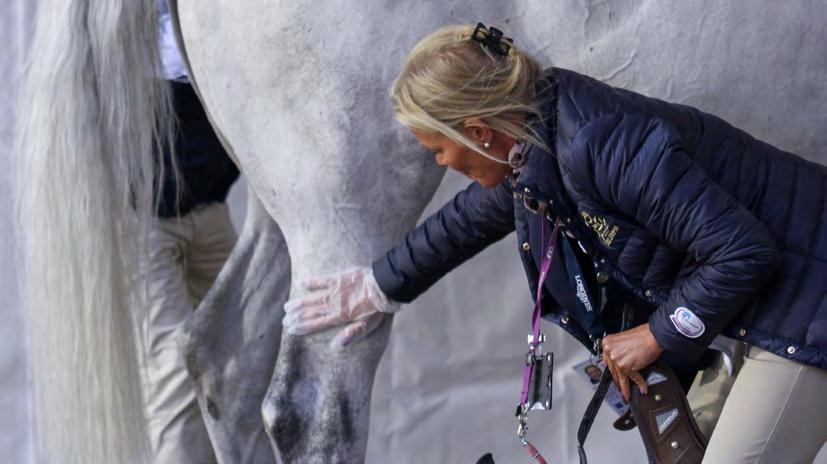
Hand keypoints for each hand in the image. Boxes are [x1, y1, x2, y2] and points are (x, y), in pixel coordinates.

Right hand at [281, 266, 398, 347]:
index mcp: (339, 317)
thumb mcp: (368, 326)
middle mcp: (333, 305)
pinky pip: (322, 280)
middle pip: (310, 313)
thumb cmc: (377, 309)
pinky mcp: (338, 279)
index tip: (290, 330)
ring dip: (298, 303)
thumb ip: (352, 334)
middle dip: (296, 317)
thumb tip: (337, 345)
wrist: (382, 287)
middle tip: (284, 321)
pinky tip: (302, 283)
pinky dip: (312, 282)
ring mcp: (334, 291)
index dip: (302, 327)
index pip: (316, 324)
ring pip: (312, 299)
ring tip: (286, 307)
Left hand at [601, 323, 663, 400]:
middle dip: (618, 381)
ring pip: (621, 377)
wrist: (653, 335)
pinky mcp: (627, 366)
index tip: (614, 376)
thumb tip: (618, 361)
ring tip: (627, 395)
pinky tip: (642, 388)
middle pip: (613, 370)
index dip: (612, 370)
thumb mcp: (623, 340)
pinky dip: (640, 383)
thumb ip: (618, 350)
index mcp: (607, 343)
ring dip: (625, 387)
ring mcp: (617, 360)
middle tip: (620, 388)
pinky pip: (633, 378)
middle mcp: (610, 351)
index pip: (607, 360)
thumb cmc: (642, 335)